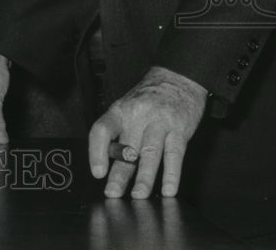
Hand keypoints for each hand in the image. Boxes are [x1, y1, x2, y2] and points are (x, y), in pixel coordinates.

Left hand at [88, 66, 206, 198]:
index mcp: (119, 111)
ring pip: (149, 152)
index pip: (101, 129)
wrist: (177, 78)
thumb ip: (119, 133)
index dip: (96, 151)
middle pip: (125, 147)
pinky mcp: (179, 130)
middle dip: (118, 174)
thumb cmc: (149, 98)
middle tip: (112, 193)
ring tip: (138, 196)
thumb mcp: (126, 108)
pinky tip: (168, 190)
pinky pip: (175, 154)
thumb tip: (107, 165)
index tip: (97, 172)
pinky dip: (172, 174)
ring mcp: (159, 122)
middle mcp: (137, 116)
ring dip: (144, 177)